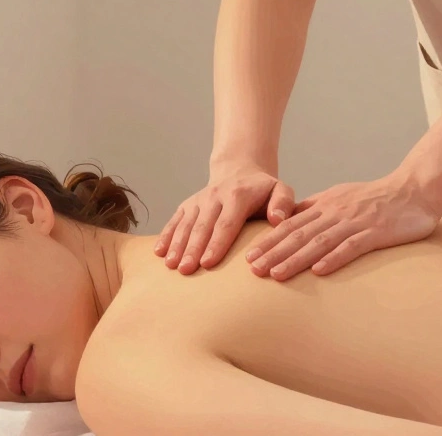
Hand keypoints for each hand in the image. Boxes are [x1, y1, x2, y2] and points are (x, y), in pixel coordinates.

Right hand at [155, 162, 296, 274]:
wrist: (239, 171)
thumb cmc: (263, 190)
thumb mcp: (280, 190)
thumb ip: (283, 203)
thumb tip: (278, 220)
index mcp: (237, 195)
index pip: (226, 223)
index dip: (216, 244)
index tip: (208, 263)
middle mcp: (214, 196)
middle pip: (202, 226)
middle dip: (192, 249)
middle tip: (186, 270)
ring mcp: (198, 200)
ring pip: (185, 224)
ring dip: (177, 245)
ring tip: (171, 266)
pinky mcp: (187, 205)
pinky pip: (174, 221)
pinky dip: (166, 236)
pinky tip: (158, 253)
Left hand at [244, 170, 439, 280]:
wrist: (414, 190)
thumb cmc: (376, 198)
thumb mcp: (340, 197)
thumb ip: (316, 209)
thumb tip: (289, 221)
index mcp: (325, 205)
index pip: (290, 225)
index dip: (268, 241)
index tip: (248, 256)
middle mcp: (335, 212)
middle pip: (298, 234)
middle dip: (273, 252)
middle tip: (252, 269)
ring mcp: (354, 221)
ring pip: (319, 241)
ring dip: (295, 259)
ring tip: (276, 274)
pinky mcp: (375, 231)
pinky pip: (351, 246)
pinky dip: (334, 258)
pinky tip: (318, 272)